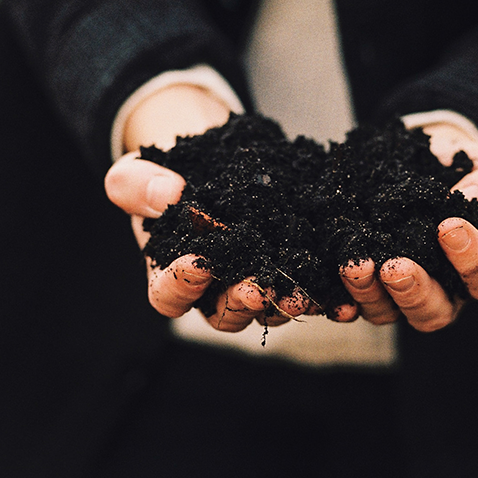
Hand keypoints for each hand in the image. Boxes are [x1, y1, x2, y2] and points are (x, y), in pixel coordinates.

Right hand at [103, 84, 310, 330]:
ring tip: (300, 292)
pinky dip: (325, 296)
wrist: (207, 165)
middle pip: (225, 312)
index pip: (169, 296)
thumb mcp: (135, 173)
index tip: (198, 262)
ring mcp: (253, 283)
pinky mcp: (288, 271)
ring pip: (270, 308)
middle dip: (242, 302)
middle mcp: (213, 291)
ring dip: (285, 303)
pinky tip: (341, 297)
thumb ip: (136, 185)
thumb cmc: (163, 177)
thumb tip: (167, 192)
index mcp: (171, 276)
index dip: (181, 285)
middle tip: (256, 287)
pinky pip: (308, 290)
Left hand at [340, 121, 477, 332]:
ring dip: (371, 294)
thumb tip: (472, 199)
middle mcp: (442, 290)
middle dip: (414, 291)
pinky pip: (352, 304)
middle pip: (436, 312)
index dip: (472, 262)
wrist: (421, 160)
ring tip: (355, 264)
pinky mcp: (365, 286)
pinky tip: (330, 293)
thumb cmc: (463, 170)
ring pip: (390, 313)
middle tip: (395, 266)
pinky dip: (340, 301)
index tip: (447, 226)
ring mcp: (399, 293)